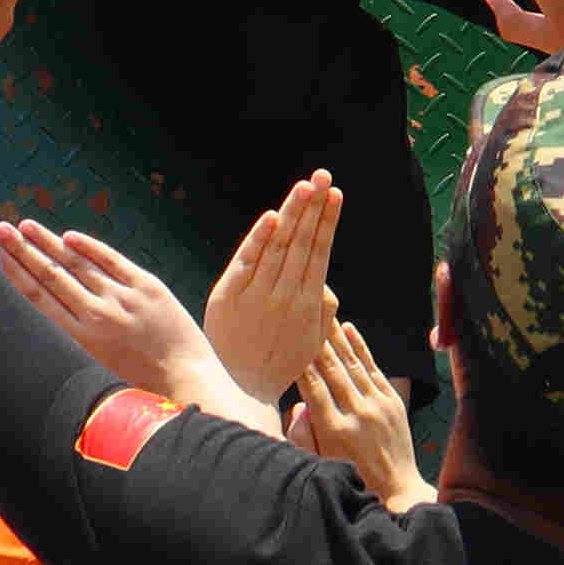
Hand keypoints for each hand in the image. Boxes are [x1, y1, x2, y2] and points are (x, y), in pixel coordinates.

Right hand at [0, 218, 255, 420]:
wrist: (187, 381)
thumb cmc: (140, 386)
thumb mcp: (97, 371)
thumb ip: (72, 347)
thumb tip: (45, 327)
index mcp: (80, 340)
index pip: (39, 299)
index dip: (16, 273)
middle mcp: (97, 316)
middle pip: (51, 275)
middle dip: (22, 250)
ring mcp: (123, 298)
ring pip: (77, 264)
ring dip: (48, 243)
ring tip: (25, 226)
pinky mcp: (148, 288)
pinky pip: (112, 261)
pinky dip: (89, 247)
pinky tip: (69, 237)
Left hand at [202, 173, 340, 408]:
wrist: (239, 389)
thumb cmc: (280, 363)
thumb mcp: (312, 341)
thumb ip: (324, 310)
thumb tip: (328, 282)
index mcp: (308, 305)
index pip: (320, 253)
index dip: (327, 222)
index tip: (335, 194)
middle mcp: (284, 295)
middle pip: (301, 242)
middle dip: (314, 206)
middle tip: (323, 175)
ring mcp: (256, 294)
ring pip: (278, 246)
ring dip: (292, 214)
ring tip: (305, 187)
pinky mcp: (227, 296)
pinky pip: (245, 261)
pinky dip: (259, 239)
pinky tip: (273, 217)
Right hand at [295, 320, 433, 512]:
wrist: (397, 491)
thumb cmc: (350, 477)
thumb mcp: (319, 462)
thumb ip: (303, 434)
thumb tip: (298, 404)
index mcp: (334, 430)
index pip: (312, 387)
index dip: (300, 361)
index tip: (288, 338)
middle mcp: (357, 414)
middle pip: (332, 369)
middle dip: (317, 339)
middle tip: (305, 311)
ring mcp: (379, 407)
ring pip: (353, 364)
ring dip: (337, 336)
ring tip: (324, 312)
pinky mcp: (394, 403)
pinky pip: (374, 369)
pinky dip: (361, 348)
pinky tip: (350, 329)